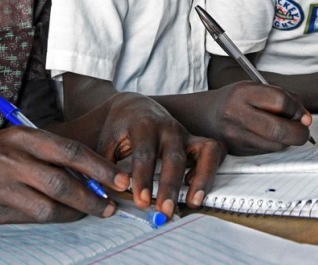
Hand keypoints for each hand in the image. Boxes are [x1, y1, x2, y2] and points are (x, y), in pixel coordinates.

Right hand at [0, 126, 129, 223]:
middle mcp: (12, 157)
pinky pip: (31, 216)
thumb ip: (50, 156)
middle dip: (93, 195)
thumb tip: (92, 176)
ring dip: (76, 211)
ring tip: (91, 212)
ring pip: (49, 203)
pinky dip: (53, 218)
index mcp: (24, 136)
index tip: (120, 180)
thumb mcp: (19, 142)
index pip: (71, 151)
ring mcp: (0, 183)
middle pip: (63, 180)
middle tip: (110, 205)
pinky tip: (64, 216)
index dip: (100, 167)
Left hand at [91, 92, 224, 215]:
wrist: (131, 106)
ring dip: (203, 178)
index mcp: (142, 125)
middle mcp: (168, 127)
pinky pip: (214, 151)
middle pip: (175, 157)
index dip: (143, 178)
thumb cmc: (115, 129)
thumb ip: (103, 167)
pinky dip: (210, 169)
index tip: (141, 202)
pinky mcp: (195, 140)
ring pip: (206, 150)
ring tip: (193, 203)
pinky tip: (195, 189)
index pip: (145, 153)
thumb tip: (106, 194)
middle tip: (164, 211)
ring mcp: (185, 133)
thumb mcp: (102, 143)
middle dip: (170, 186)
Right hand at [200, 82, 312, 155]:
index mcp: (243, 93)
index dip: (297, 109)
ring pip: (276, 145)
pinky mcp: (239, 151)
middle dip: (299, 132)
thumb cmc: (237, 99)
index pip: (280, 101)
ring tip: (284, 130)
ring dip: (288, 140)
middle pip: (279, 129)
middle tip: (304, 130)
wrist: (206, 116)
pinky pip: (267, 151)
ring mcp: (236, 136)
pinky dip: (276, 145)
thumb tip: (305, 119)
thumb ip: (283, 97)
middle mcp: (237, 115)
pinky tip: (270, 136)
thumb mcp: (256, 87)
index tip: (302, 114)